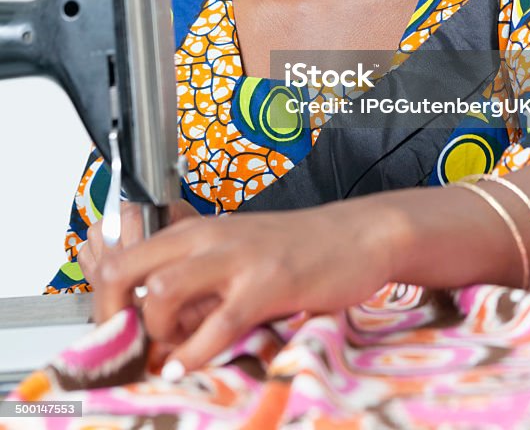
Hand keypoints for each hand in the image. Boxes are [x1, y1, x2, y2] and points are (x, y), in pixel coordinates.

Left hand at [93, 198, 399, 374]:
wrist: (357, 234)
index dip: (106, 299)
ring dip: (157, 332)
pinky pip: (216, 325)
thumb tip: (162, 324)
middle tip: (127, 347)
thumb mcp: (238, 254)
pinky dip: (193, 354)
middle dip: (114, 317)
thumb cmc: (298, 247)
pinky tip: (186, 366)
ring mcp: (237, 259)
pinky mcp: (267, 284)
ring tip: (169, 351)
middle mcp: (208, 238)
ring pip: (163, 293)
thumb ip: (200, 282)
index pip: (124, 255)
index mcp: (197, 230)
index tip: (114, 330)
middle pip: (127, 269)